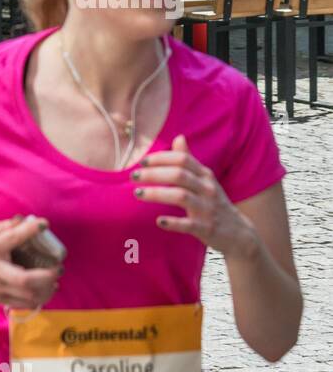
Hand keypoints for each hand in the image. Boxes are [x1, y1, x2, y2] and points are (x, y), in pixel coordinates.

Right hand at [0, 215, 61, 309]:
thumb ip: (2, 226)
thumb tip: (24, 221)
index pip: (13, 238)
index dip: (31, 229)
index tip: (44, 223)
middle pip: (25, 279)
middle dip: (47, 275)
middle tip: (57, 267)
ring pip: (28, 295)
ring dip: (46, 289)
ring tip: (53, 280)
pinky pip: (22, 304)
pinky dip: (37, 299)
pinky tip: (44, 291)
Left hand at [132, 134, 255, 257]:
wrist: (238, 233)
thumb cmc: (214, 203)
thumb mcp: (205, 180)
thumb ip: (190, 160)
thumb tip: (179, 137)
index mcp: (205, 175)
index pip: (182, 159)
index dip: (161, 158)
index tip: (141, 161)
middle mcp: (207, 189)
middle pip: (179, 175)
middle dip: (154, 173)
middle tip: (133, 176)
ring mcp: (207, 209)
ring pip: (181, 196)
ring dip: (157, 194)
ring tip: (138, 193)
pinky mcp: (206, 228)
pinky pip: (188, 224)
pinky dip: (173, 223)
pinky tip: (159, 221)